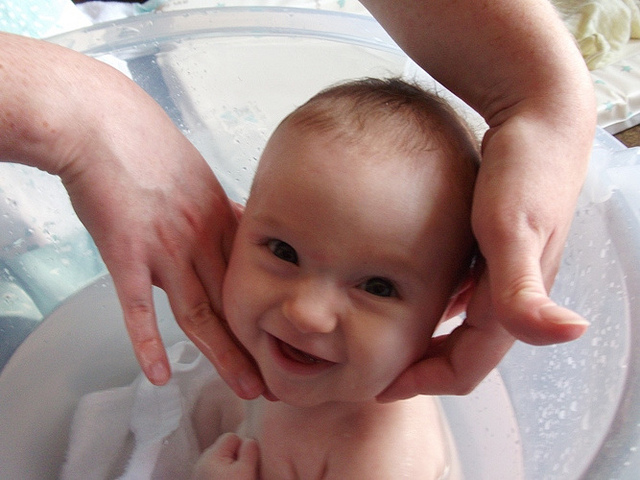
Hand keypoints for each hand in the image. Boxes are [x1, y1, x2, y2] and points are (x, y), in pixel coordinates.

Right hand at [0, 33, 263, 398]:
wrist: (104, 124)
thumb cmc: (149, 144)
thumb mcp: (199, 176)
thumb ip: (220, 209)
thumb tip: (238, 226)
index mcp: (220, 220)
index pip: (252, 278)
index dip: (269, 313)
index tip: (282, 338)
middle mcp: (200, 238)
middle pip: (235, 302)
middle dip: (257, 344)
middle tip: (279, 379)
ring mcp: (164, 248)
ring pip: (200, 312)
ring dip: (223, 353)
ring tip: (245, 385)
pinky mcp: (125, 253)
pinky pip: (137, 307)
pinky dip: (147, 341)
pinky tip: (159, 373)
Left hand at [192, 433, 259, 479]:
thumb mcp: (246, 471)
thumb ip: (249, 451)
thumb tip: (251, 439)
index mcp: (210, 454)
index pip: (231, 437)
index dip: (243, 446)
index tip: (249, 462)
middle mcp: (202, 461)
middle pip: (226, 448)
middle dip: (237, 457)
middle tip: (245, 472)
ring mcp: (200, 473)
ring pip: (222, 461)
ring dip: (231, 467)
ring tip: (238, 478)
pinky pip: (216, 471)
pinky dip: (224, 475)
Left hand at [378, 115, 592, 400]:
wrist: (539, 117)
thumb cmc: (524, 168)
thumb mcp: (513, 227)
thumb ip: (524, 288)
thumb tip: (568, 334)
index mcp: (511, 301)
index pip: (466, 368)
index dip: (422, 383)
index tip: (378, 388)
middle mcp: (511, 294)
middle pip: (463, 353)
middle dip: (421, 368)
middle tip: (374, 370)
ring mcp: (504, 272)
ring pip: (462, 327)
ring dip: (428, 340)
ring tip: (386, 339)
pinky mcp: (494, 250)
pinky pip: (463, 296)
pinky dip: (436, 307)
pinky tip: (411, 296)